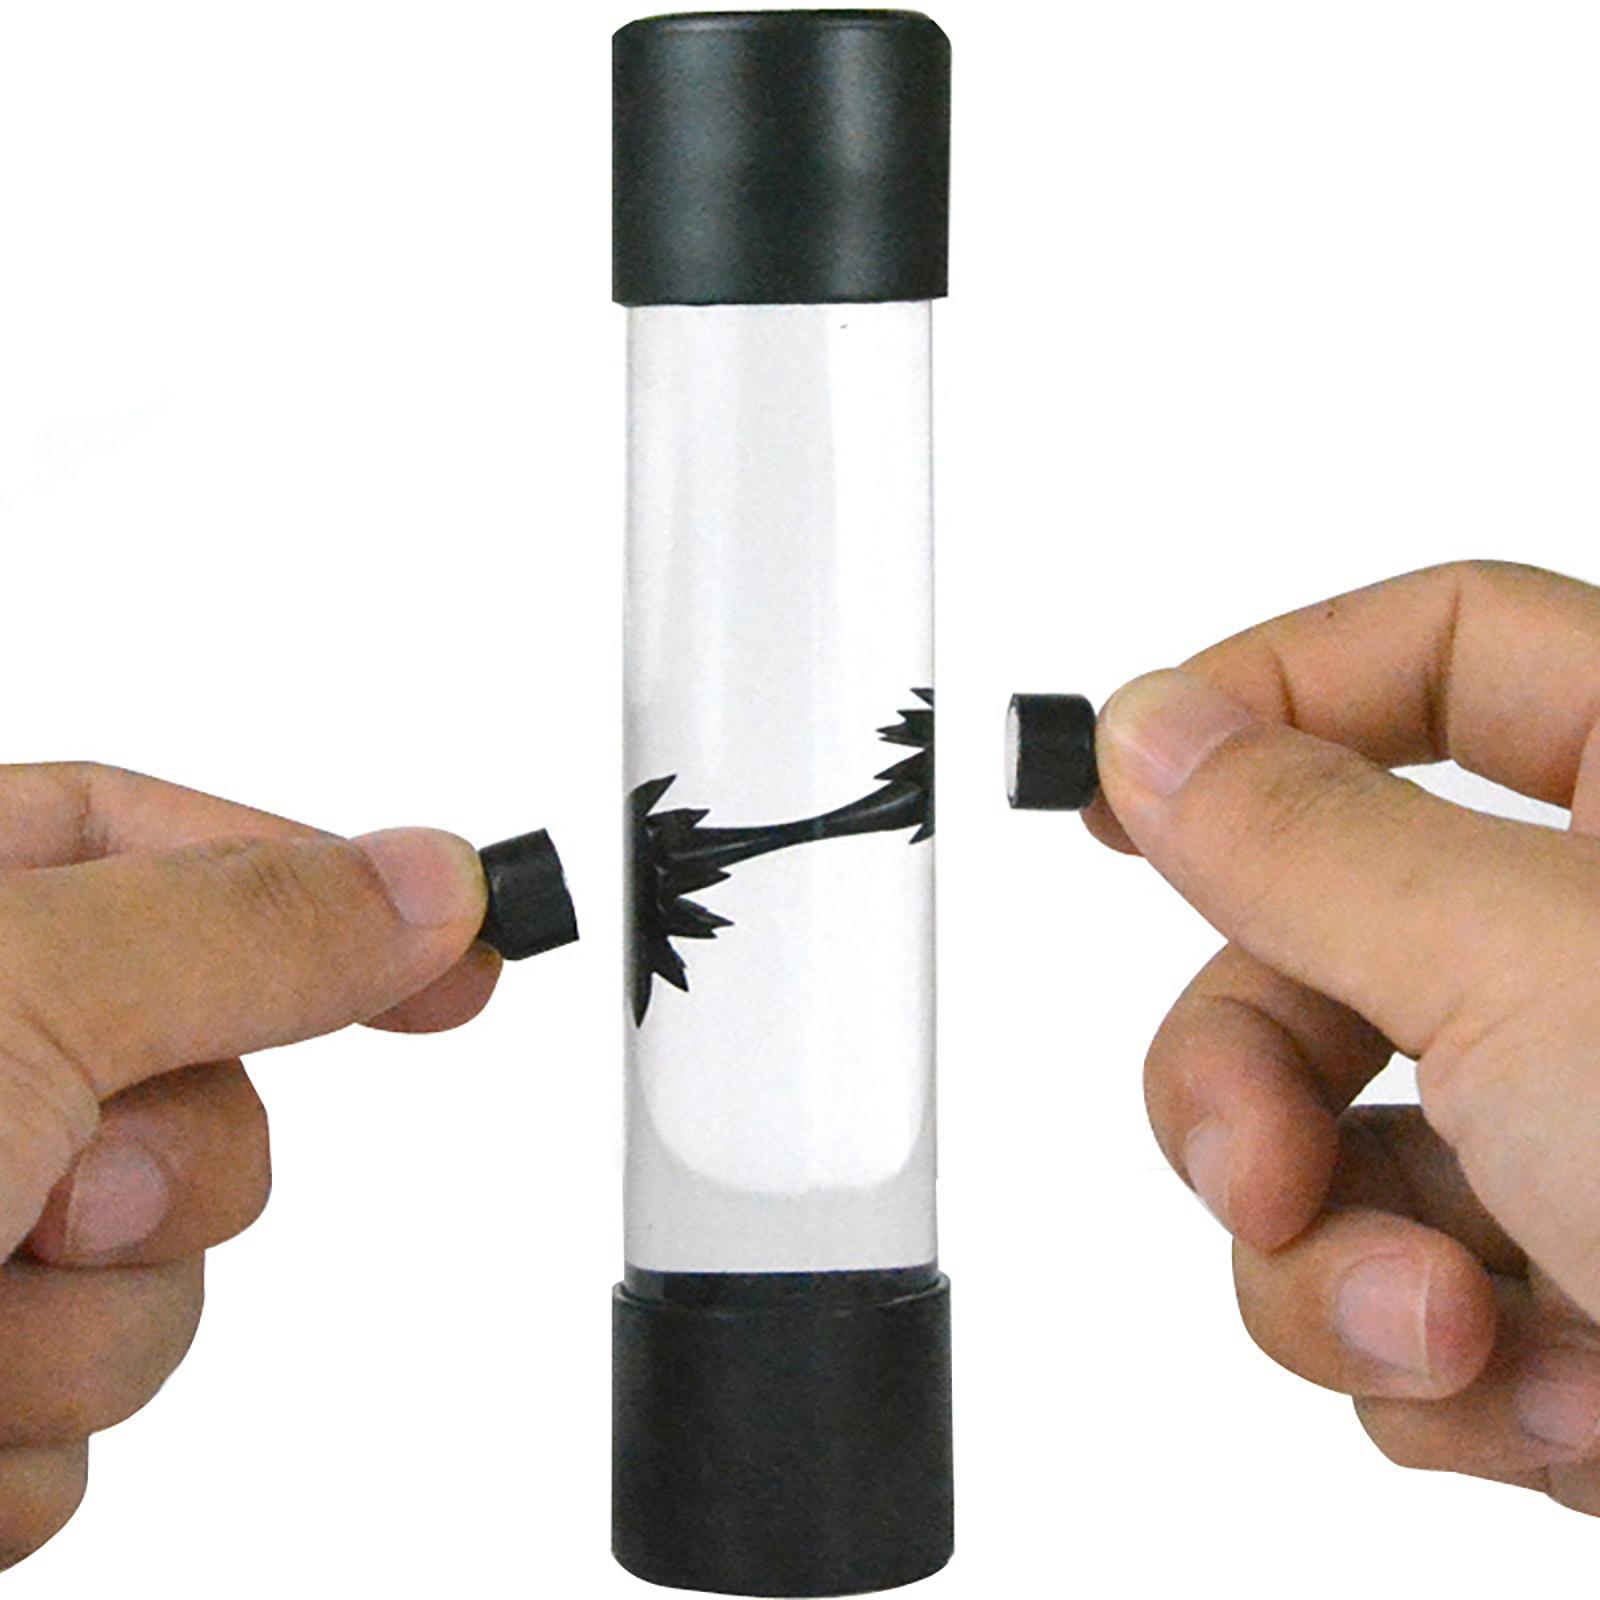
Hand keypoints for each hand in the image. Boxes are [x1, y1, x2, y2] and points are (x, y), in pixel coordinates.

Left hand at [0, 763, 496, 1566]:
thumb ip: (243, 932)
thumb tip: (429, 881)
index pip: (174, 854)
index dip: (331, 897)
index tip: (464, 949)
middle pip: (199, 1095)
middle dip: (158, 1173)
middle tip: (43, 1185)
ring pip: (150, 1288)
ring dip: (69, 1332)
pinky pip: (67, 1443)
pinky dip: (0, 1458)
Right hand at [1089, 561, 1599, 1513]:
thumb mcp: (1535, 980)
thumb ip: (1306, 839)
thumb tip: (1152, 730)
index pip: (1435, 656)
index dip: (1261, 697)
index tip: (1123, 788)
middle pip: (1320, 938)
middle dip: (1251, 1079)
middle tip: (1247, 1172)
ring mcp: (1588, 1132)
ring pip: (1333, 1144)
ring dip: (1337, 1266)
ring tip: (1448, 1338)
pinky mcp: (1577, 1291)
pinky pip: (1398, 1292)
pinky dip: (1440, 1372)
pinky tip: (1555, 1408)